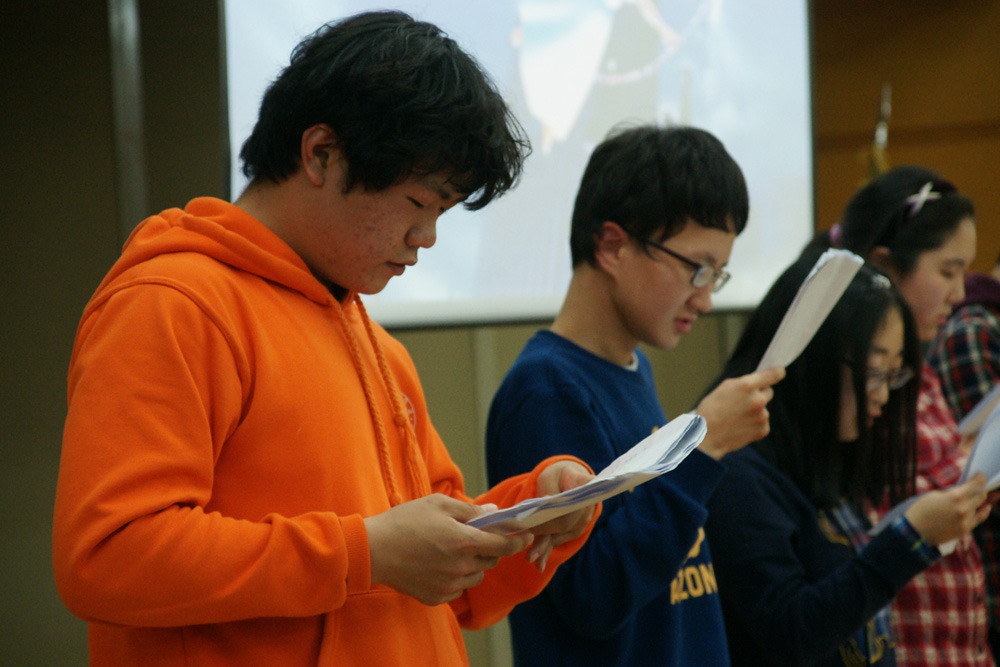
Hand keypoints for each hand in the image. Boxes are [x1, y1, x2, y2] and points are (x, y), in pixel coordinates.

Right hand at [364, 494, 533, 605]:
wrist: (373, 550)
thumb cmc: (405, 521)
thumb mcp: (438, 504)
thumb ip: (469, 510)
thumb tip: (493, 513)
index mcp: (464, 541)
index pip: (504, 545)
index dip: (519, 540)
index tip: (526, 536)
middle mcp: (460, 566)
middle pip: (491, 560)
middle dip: (490, 548)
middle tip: (474, 536)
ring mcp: (448, 585)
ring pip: (476, 575)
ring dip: (473, 563)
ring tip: (452, 550)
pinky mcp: (436, 597)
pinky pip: (458, 588)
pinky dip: (456, 577)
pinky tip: (439, 564)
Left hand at [525, 461, 595, 570]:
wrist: (566, 480)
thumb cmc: (555, 476)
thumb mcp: (549, 476)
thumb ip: (549, 489)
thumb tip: (545, 505)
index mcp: (586, 485)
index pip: (573, 504)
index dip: (555, 515)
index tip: (536, 522)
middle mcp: (588, 505)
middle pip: (567, 523)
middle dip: (546, 534)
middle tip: (527, 541)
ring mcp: (583, 520)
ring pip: (562, 535)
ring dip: (545, 547)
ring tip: (530, 557)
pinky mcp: (573, 530)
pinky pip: (559, 540)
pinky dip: (548, 552)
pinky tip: (539, 565)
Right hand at [695, 366, 784, 458]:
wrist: (707, 435)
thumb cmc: (711, 410)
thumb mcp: (724, 388)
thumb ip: (743, 383)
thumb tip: (756, 382)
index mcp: (747, 386)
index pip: (772, 375)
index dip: (777, 372)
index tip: (780, 371)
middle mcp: (758, 400)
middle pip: (769, 392)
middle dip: (759, 394)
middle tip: (743, 401)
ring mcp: (762, 416)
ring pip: (764, 409)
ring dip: (755, 411)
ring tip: (737, 417)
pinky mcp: (763, 430)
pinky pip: (763, 422)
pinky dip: (755, 424)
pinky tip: (741, 426)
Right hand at [904, 474, 991, 546]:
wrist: (915, 532)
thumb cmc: (921, 510)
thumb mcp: (935, 495)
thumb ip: (953, 492)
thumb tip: (965, 489)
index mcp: (955, 497)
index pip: (976, 484)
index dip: (980, 478)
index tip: (980, 475)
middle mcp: (964, 509)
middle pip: (981, 496)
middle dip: (980, 489)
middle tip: (978, 486)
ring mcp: (966, 521)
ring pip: (980, 507)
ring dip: (977, 501)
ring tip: (976, 496)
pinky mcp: (965, 530)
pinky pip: (979, 519)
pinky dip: (983, 511)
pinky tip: (986, 507)